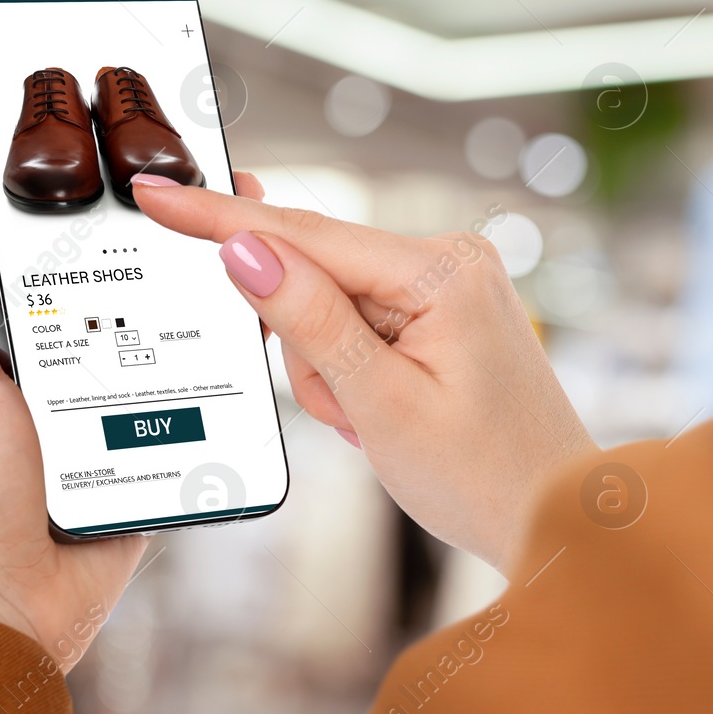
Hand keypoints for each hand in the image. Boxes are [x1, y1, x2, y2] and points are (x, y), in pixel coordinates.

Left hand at [0, 168, 265, 667]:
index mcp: (13, 345)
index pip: (68, 259)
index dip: (108, 211)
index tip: (154, 162)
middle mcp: (65, 378)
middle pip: (134, 299)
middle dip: (180, 256)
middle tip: (237, 204)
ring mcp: (112, 424)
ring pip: (174, 353)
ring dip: (213, 318)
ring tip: (265, 265)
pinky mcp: (151, 466)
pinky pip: (198, 418)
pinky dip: (226, 390)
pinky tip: (263, 345)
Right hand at [129, 180, 595, 570]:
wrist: (555, 519)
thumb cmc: (484, 476)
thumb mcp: (380, 404)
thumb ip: (309, 320)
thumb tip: (244, 248)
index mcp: (441, 270)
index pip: (305, 233)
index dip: (219, 217)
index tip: (157, 194)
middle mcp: (450, 258)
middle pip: (315, 275)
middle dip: (306, 350)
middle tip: (349, 414)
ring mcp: (449, 282)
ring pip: (330, 307)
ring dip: (331, 372)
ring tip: (375, 424)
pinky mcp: (443, 309)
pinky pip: (361, 323)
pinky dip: (353, 370)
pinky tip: (385, 411)